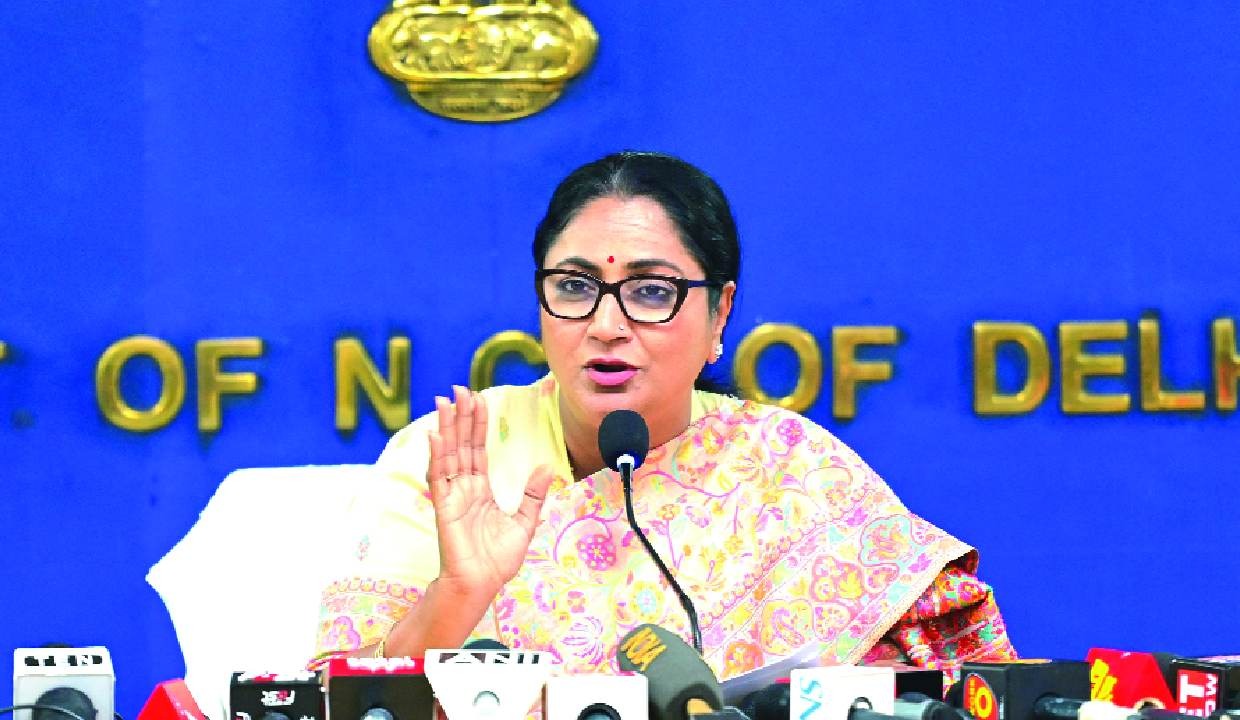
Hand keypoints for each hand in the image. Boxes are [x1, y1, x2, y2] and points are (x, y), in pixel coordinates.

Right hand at [427, 386, 554, 597]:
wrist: (481, 585)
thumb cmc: (497, 561)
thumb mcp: (524, 524)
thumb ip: (533, 496)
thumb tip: (546, 467)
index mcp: (481, 490)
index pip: (478, 450)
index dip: (477, 425)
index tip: (478, 400)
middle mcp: (464, 488)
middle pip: (462, 445)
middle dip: (460, 417)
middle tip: (458, 389)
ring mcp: (452, 496)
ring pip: (449, 454)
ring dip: (447, 428)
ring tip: (445, 402)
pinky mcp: (444, 507)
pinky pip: (439, 477)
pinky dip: (437, 455)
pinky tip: (436, 435)